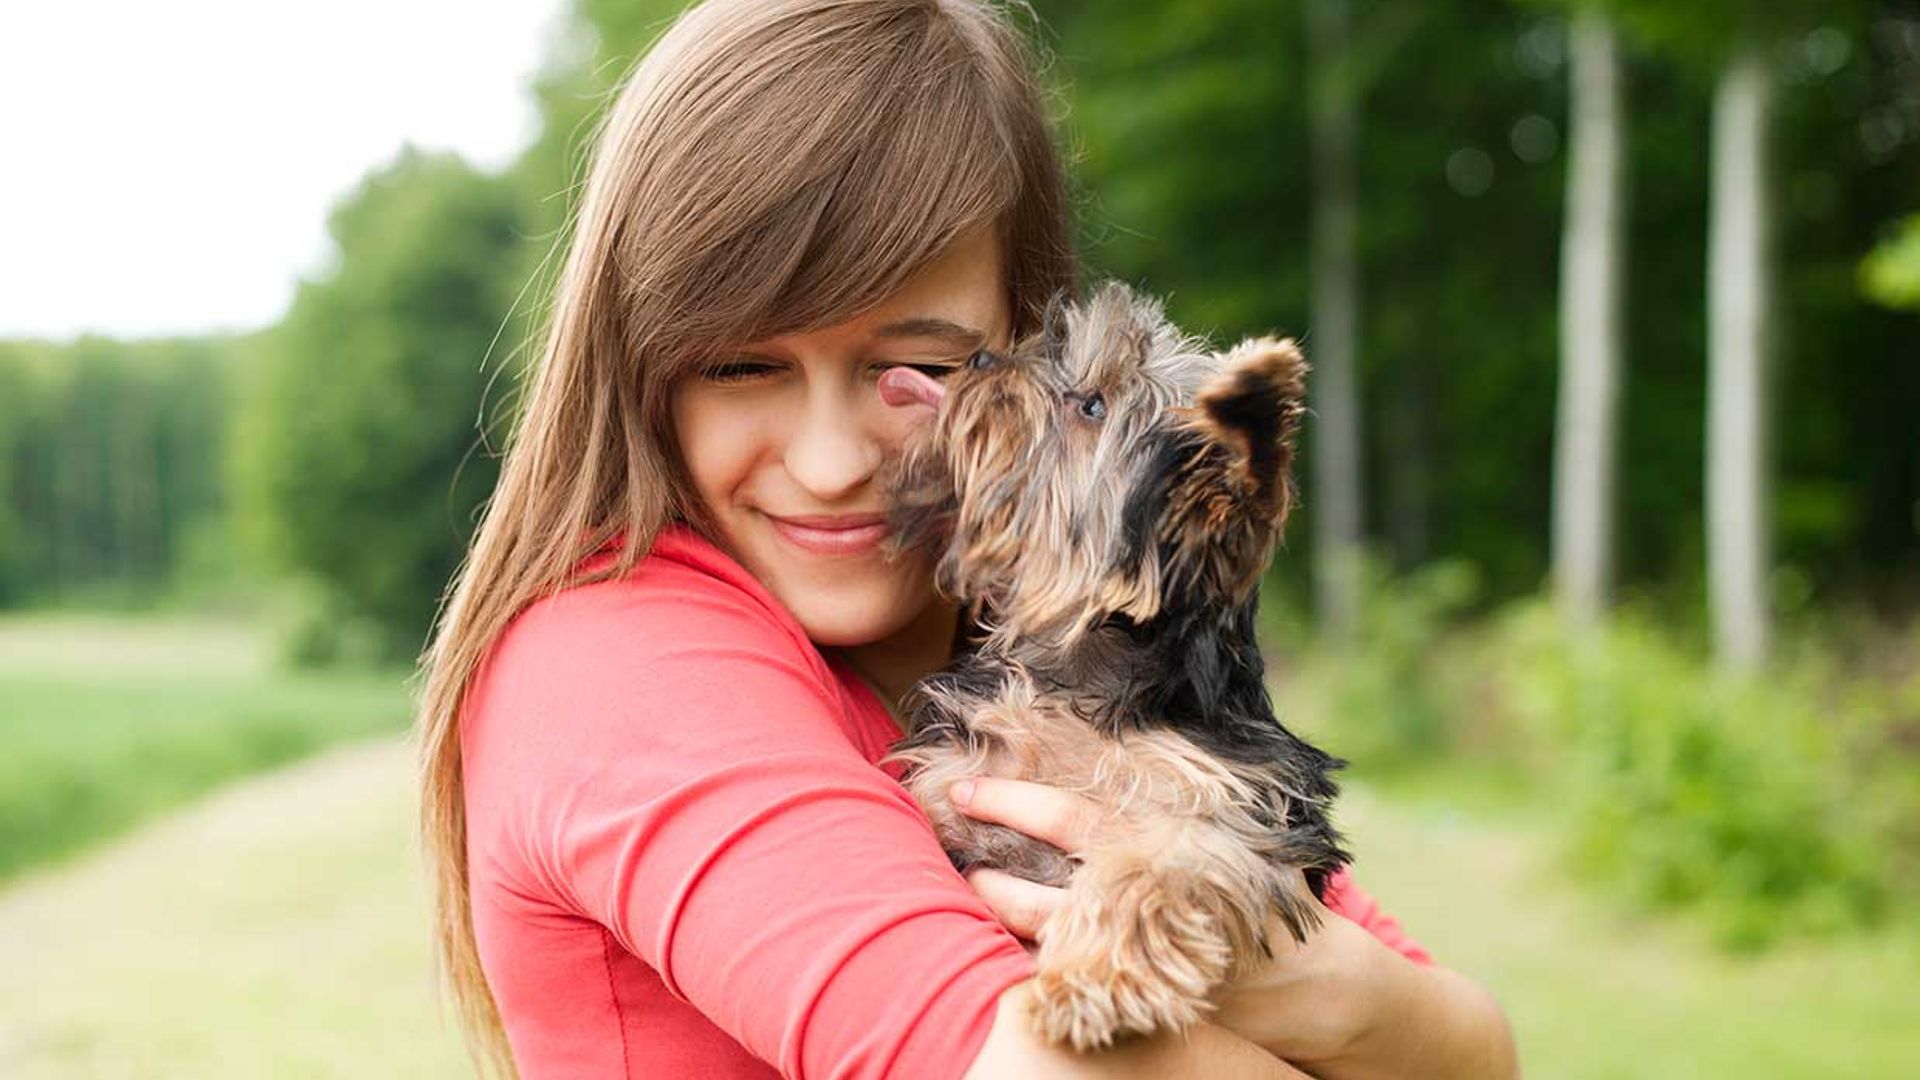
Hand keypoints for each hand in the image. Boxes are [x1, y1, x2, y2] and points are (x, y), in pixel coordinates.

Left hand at [947, 775, 1382, 1065]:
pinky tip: (1005, 941)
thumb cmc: (1259, 888)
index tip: (962, 791)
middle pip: (1036, 898)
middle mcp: (1137, 908)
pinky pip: (1067, 981)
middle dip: (985, 879)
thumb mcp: (1223, 828)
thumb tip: (1111, 741)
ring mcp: (1131, 964)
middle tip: (950, 854)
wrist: (1305, 978)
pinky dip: (1032, 961)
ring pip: (1042, 945)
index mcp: (1155, 851)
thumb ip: (1170, 794)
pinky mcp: (1133, 1004)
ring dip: (999, 919)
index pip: (1067, 822)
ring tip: (971, 892)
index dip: (1010, 803)